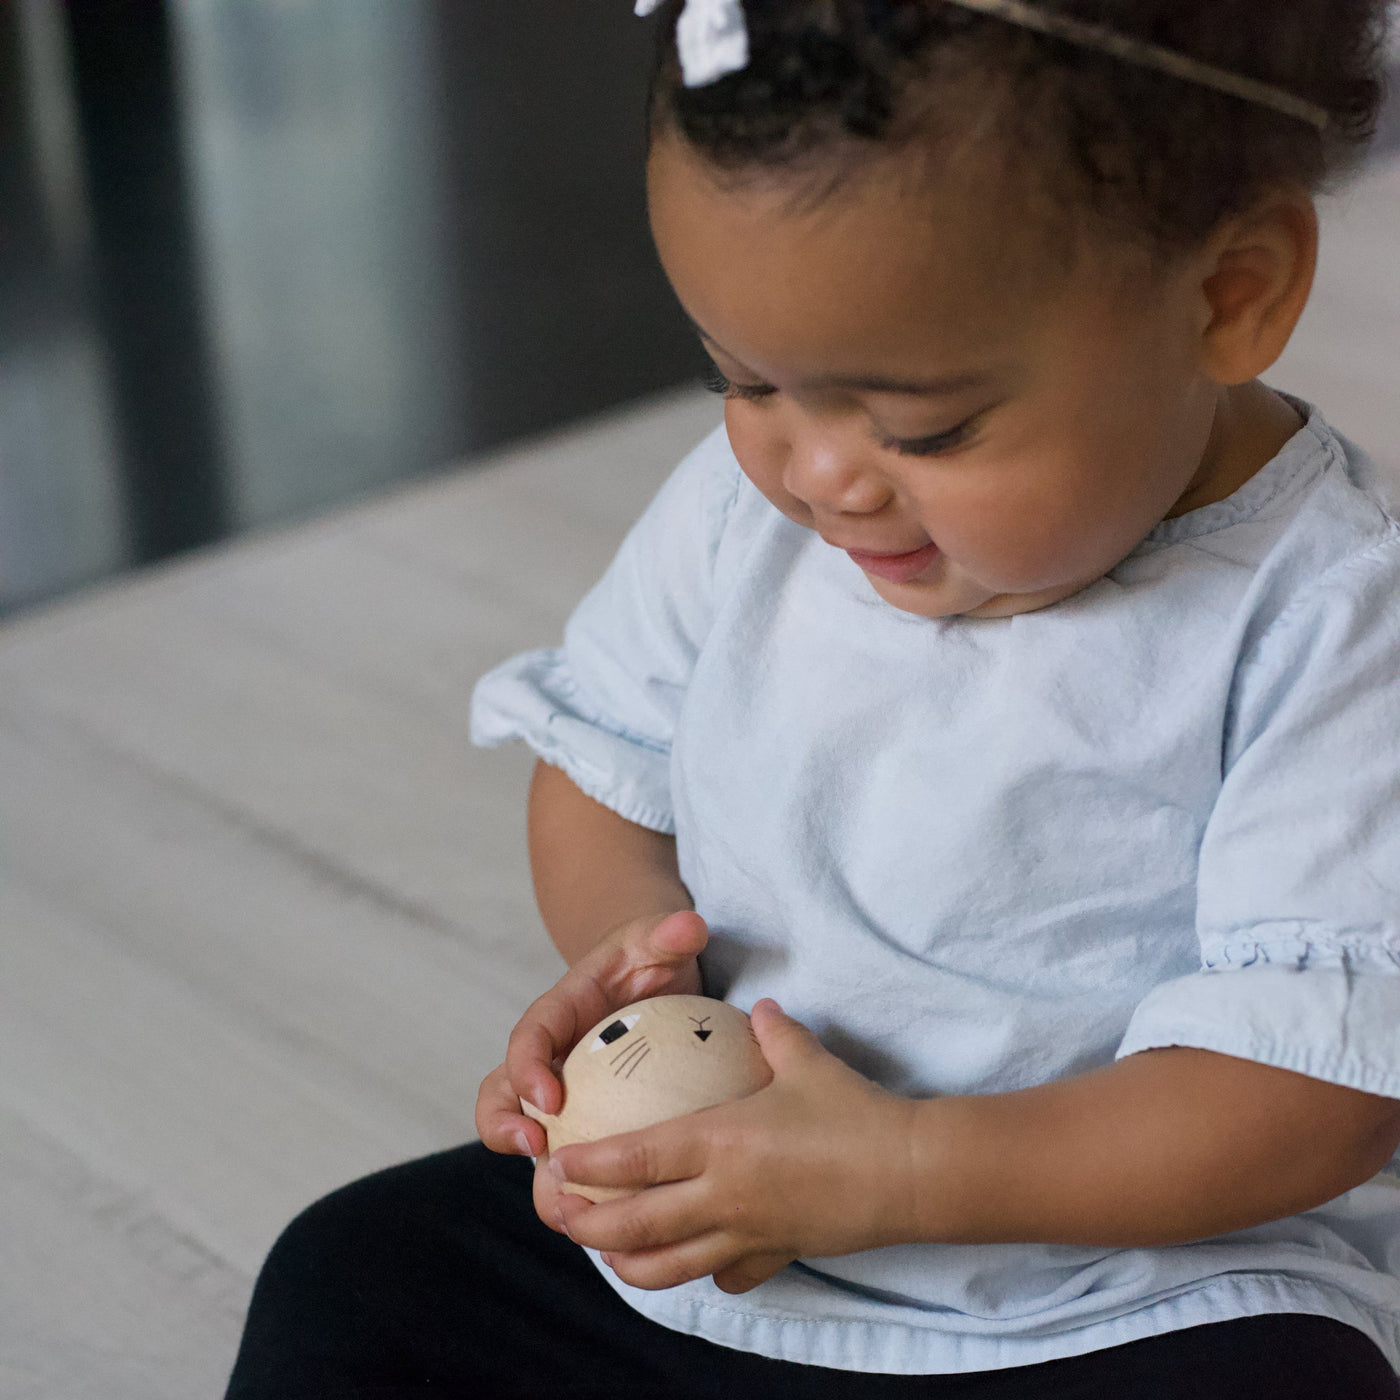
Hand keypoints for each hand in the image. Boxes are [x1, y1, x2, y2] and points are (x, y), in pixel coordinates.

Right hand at [474, 909, 708, 1194]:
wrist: (648, 976)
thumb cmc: (649, 957)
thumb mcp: (659, 937)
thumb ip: (670, 932)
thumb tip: (690, 926)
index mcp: (559, 1012)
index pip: (528, 1038)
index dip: (526, 1069)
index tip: (546, 1099)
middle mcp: (548, 1060)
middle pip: (501, 1097)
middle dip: (505, 1129)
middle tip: (537, 1154)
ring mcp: (562, 1097)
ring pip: (529, 1144)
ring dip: (542, 1179)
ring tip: (571, 1213)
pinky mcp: (587, 1124)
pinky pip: (576, 1165)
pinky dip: (588, 1195)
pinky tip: (624, 1224)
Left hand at [551, 999, 918, 1292]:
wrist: (911, 1173)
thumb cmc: (855, 1112)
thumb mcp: (807, 1059)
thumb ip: (774, 1032)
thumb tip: (760, 1007)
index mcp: (721, 1143)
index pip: (636, 1160)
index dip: (590, 1166)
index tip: (557, 1163)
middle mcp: (724, 1196)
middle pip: (636, 1225)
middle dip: (587, 1226)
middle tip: (559, 1214)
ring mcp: (749, 1234)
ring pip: (670, 1265)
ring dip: (629, 1262)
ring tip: (606, 1252)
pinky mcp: (778, 1255)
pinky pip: (727, 1275)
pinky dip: (703, 1272)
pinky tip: (695, 1261)